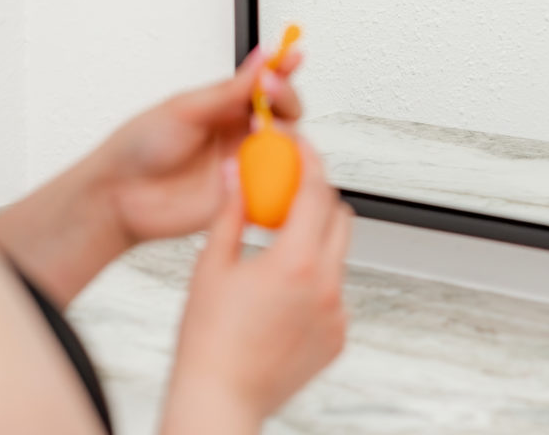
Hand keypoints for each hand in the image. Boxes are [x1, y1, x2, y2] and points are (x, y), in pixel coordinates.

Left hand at [101, 46, 303, 245]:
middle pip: (285, 114)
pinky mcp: (242, 195)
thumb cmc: (141, 147)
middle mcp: (238, 134)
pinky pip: (273, 185)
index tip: (293, 55)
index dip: (284, 69)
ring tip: (263, 128)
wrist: (118, 194)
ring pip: (285, 148)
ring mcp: (242, 164)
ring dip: (284, 134)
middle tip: (271, 93)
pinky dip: (277, 173)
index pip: (266, 84)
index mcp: (225, 106)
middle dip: (286, 99)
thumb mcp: (185, 109)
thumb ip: (229, 90)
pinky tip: (263, 163)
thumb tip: (262, 57)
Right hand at [163, 142, 351, 433]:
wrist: (220, 401)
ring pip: (339, 256)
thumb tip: (235, 173)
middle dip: (318, 198)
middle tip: (289, 192)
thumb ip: (231, 212)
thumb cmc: (209, 342)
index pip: (316, 191)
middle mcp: (326, 285)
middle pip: (339, 217)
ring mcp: (337, 313)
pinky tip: (281, 294)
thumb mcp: (212, 266)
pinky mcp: (338, 337)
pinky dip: (316, 282)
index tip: (301, 146)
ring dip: (316, 241)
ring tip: (277, 249)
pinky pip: (335, 293)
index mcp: (296, 262)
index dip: (310, 161)